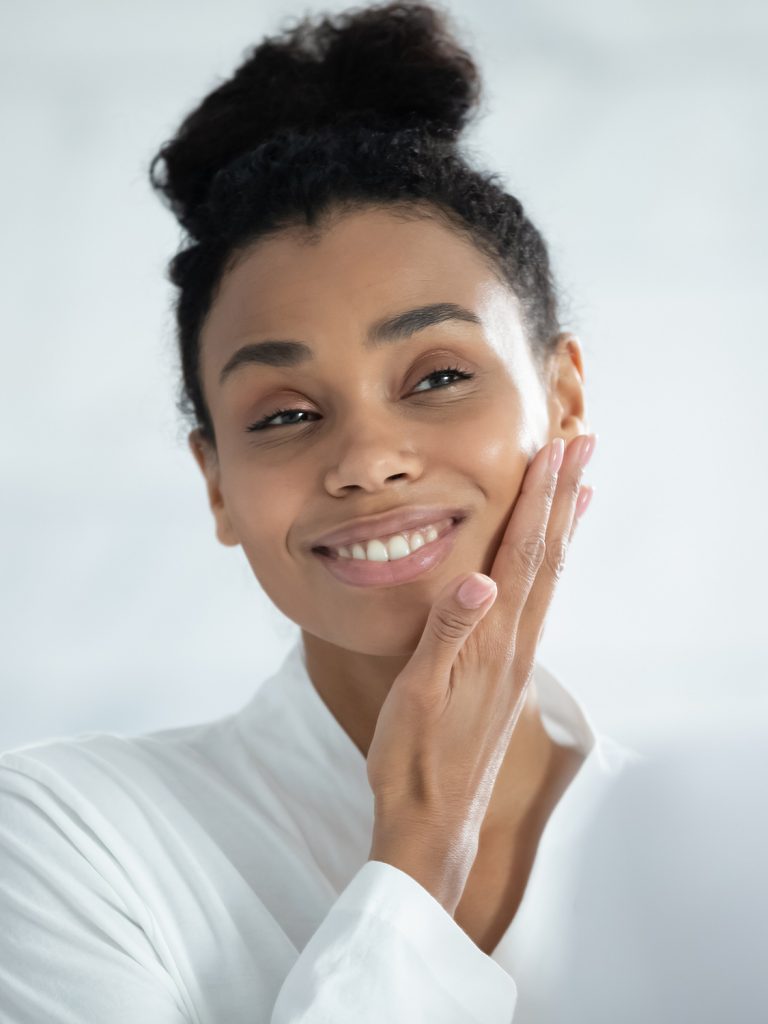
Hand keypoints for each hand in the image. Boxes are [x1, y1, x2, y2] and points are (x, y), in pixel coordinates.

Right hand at [366, 433, 595, 912]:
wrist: (432, 820)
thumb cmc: (413, 758)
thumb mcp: (415, 695)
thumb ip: (447, 634)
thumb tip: (479, 580)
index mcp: (491, 643)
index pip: (519, 556)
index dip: (538, 502)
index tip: (555, 453)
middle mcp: (514, 647)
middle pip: (546, 558)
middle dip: (564, 499)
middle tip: (583, 446)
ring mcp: (515, 662)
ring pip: (547, 581)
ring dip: (563, 529)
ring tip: (580, 491)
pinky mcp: (508, 677)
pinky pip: (537, 606)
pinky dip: (548, 570)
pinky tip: (545, 564)